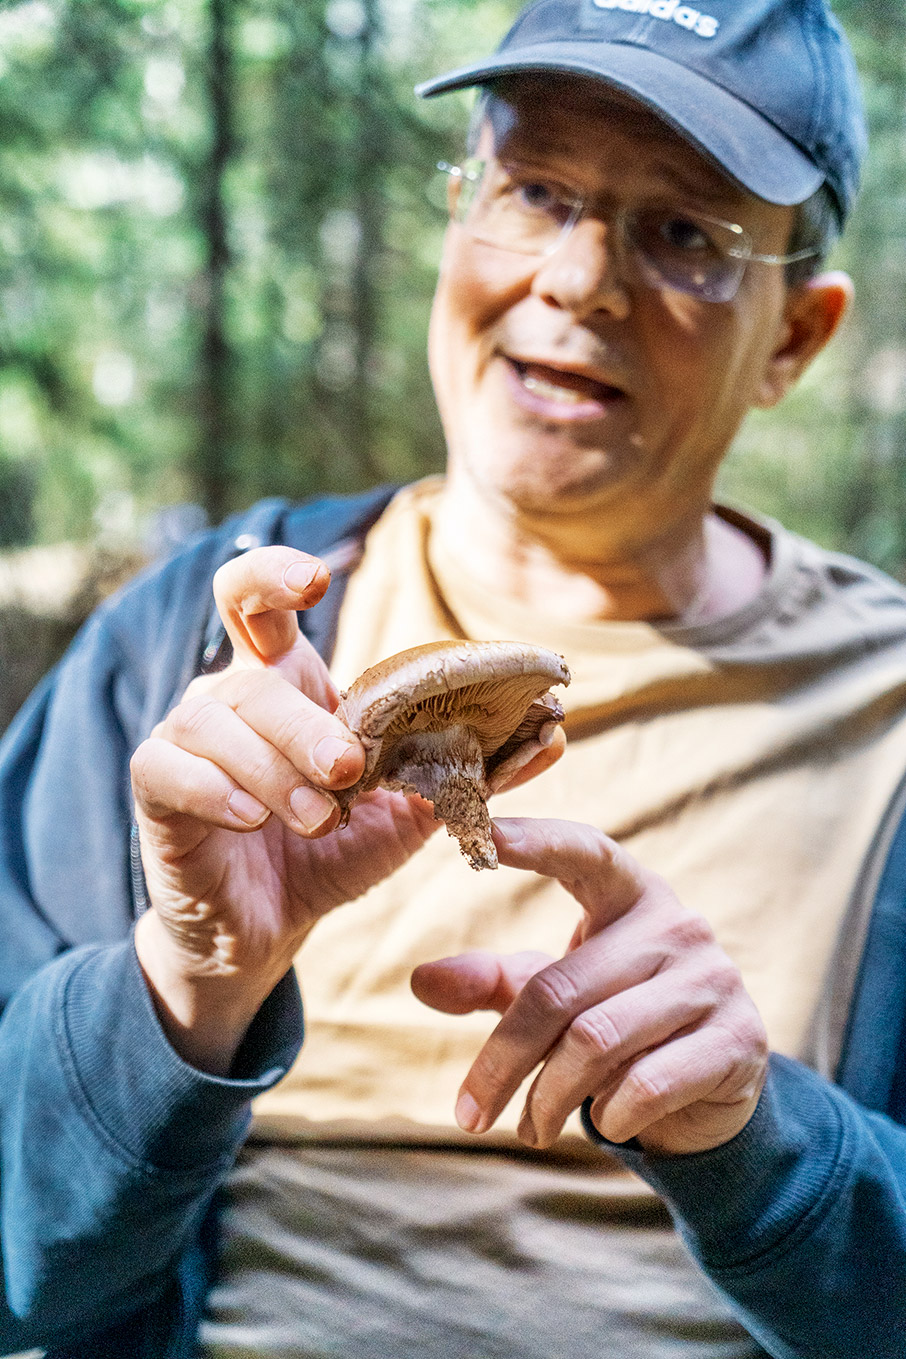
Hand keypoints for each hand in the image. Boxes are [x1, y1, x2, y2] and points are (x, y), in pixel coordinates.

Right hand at [131, 546, 438, 1072]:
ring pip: (216, 721)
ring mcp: (186, 739)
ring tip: (315, 821)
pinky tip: (249, 820)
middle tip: (348, 774)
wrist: (266, 929)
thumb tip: (554, 735)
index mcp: (288, 686)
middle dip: (305, 725)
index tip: (317, 578)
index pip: (257, 599)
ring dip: (273, 771)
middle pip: (258, 679)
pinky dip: (214, 789)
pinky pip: (167, 767)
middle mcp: (230, 698)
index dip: (276, 572)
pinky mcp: (156, 787)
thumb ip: (470, 774)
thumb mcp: (409, 815)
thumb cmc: (332, 854)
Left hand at [411, 817, 767, 1155]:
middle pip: (559, 989)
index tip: (476, 832)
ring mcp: (713, 980)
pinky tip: (601, 1124)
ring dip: (547, 1098)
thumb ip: (494, 982)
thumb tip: (421, 980)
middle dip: (503, 1061)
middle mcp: (677, 924)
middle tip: (467, 1114)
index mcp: (630, 892)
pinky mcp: (738, 1041)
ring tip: (527, 1129)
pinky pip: (647, 1083)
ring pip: (596, 1041)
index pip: (583, 850)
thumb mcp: (557, 994)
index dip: (532, 840)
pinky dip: (608, 1114)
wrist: (716, 1084)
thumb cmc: (619, 1019)